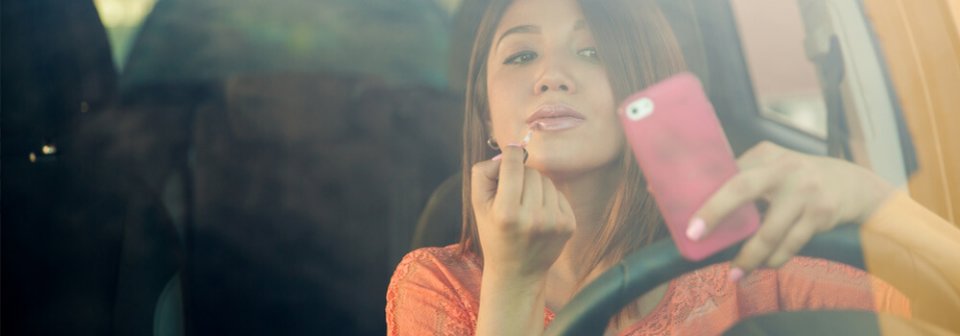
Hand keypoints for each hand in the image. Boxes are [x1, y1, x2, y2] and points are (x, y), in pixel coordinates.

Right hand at [470, 144, 575, 279]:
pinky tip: (539, 216)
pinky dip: (548, 199)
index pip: (513, 165)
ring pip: (546, 181)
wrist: (517, 271)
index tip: (510, 153)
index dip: (511, 154)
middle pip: (531, 172)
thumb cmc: (494, 233)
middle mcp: (533, 218)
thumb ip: (485, 172)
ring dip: (536, 187)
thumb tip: (511, 152)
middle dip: (521, 176)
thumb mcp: (478, 205)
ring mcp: (554, 222)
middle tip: (513, 195)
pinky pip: (558, 194)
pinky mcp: (569, 225)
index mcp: (507, 213)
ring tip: (526, 207)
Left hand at [689, 141, 893, 280]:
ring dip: (750, 256)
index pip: (728, 173)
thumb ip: (746, 179)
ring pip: (769, 232)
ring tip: (735, 273)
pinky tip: (765, 266)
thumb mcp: (775, 167)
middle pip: (741, 190)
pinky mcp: (821, 215)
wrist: (855, 185)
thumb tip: (698, 204)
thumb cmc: (799, 179)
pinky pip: (791, 244)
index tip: (686, 218)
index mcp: (765, 155)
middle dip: (715, 212)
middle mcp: (783, 169)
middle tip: (696, 235)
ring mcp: (804, 192)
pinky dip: (775, 259)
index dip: (704, 193)